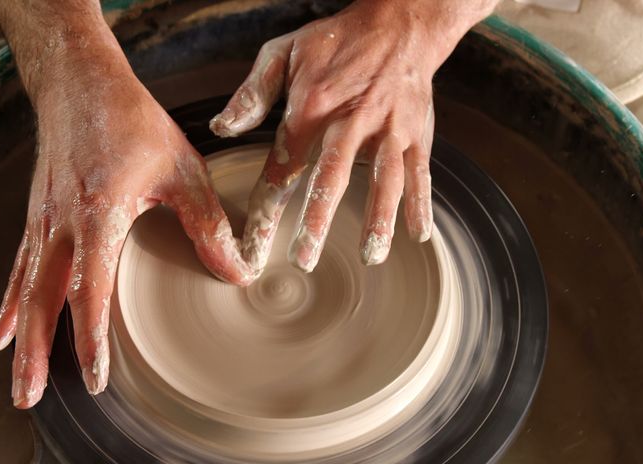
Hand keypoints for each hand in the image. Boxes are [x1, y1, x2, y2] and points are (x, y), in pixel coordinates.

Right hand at [0, 1, 250, 407]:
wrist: (78, 83)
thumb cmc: (129, 121)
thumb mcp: (182, 167)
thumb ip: (208, 224)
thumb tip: (237, 273)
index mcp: (97, 214)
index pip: (90, 288)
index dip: (91, 336)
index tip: (96, 377)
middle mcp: (60, 225)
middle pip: (42, 301)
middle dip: (36, 354)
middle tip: (30, 401)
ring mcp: (41, 224)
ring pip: (25, 292)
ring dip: (21, 340)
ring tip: (19, 386)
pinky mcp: (35, 220)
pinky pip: (17, 271)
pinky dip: (9, 307)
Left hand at [210, 0, 494, 272]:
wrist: (400, 20)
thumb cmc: (336, 41)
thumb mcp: (283, 52)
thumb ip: (252, 94)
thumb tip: (221, 129)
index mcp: (311, 107)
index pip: (282, 168)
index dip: (266, 211)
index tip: (253, 249)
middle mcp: (351, 121)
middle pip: (332, 177)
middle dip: (318, 221)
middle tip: (304, 260)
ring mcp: (389, 128)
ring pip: (385, 178)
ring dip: (379, 218)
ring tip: (372, 256)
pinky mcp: (417, 132)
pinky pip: (420, 171)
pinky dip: (421, 203)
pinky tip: (419, 235)